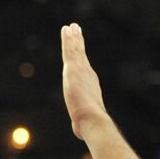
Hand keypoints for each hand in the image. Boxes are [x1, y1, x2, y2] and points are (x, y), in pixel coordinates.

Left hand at [61, 23, 108, 139]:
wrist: (92, 119)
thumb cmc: (89, 124)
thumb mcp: (82, 122)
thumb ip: (80, 124)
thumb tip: (79, 132)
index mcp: (90, 85)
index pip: (84, 68)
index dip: (81, 57)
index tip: (79, 49)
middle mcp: (87, 74)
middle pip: (81, 54)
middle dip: (78, 42)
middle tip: (76, 30)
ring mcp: (81, 70)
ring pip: (76, 49)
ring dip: (73, 37)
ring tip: (71, 26)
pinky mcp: (73, 68)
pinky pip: (70, 49)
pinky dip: (69, 39)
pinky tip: (67, 29)